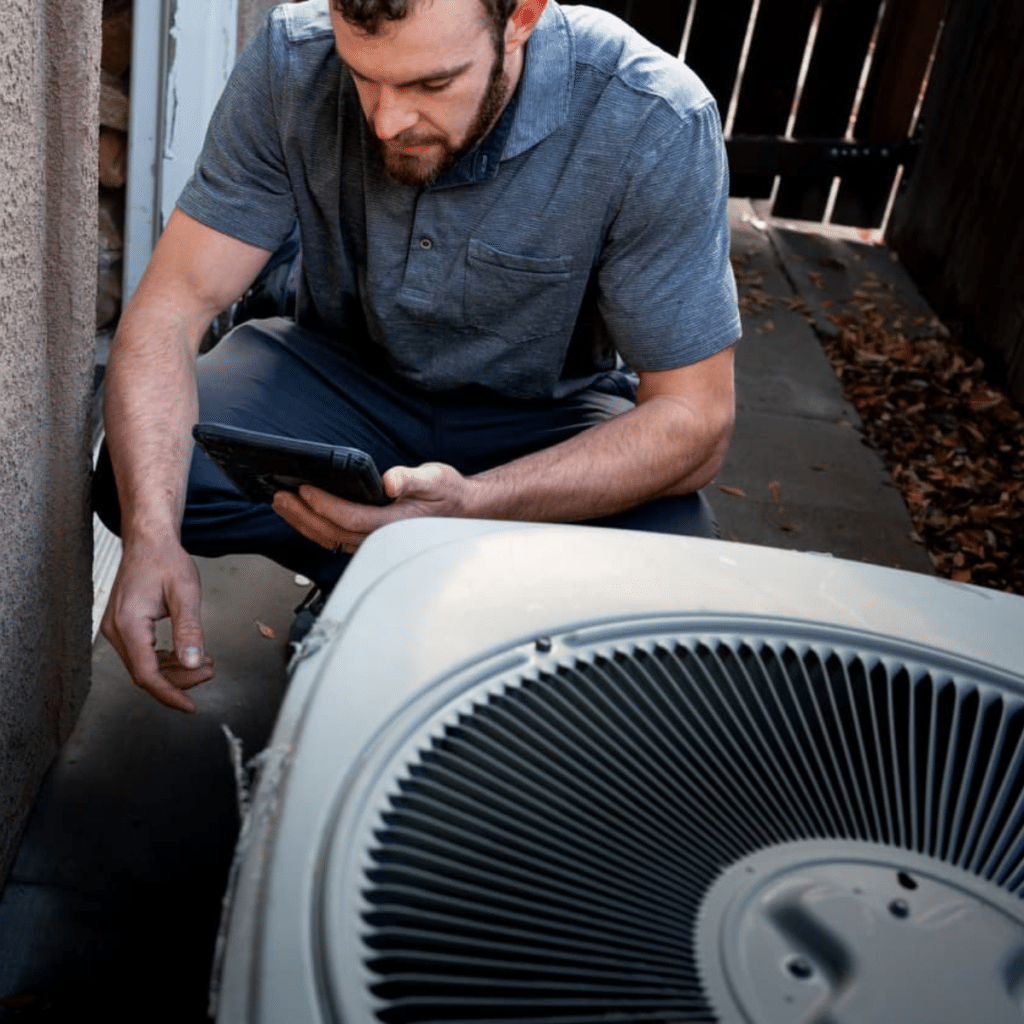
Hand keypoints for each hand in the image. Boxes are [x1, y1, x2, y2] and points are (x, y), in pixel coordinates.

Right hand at [100, 536, 213, 711]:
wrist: (148, 541)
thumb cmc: (165, 560)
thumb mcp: (185, 593)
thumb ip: (189, 630)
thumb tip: (194, 662)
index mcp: (129, 624)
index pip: (146, 673)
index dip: (169, 694)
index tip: (189, 706)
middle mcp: (116, 630)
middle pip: (145, 673)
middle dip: (179, 680)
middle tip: (209, 672)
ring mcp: (117, 629)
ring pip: (144, 665)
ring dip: (174, 671)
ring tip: (204, 663)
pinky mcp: (123, 626)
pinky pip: (142, 654)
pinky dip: (165, 660)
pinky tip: (186, 655)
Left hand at [272, 462, 471, 552]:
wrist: (459, 510)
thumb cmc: (447, 493)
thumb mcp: (434, 479)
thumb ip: (412, 480)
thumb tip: (391, 482)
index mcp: (393, 524)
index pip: (349, 518)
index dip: (324, 505)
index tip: (305, 489)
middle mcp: (379, 538)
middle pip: (331, 532)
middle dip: (302, 515)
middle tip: (280, 496)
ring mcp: (372, 543)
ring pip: (329, 539)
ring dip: (303, 522)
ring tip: (282, 504)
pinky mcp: (367, 540)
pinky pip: (335, 538)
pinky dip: (314, 527)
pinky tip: (301, 514)